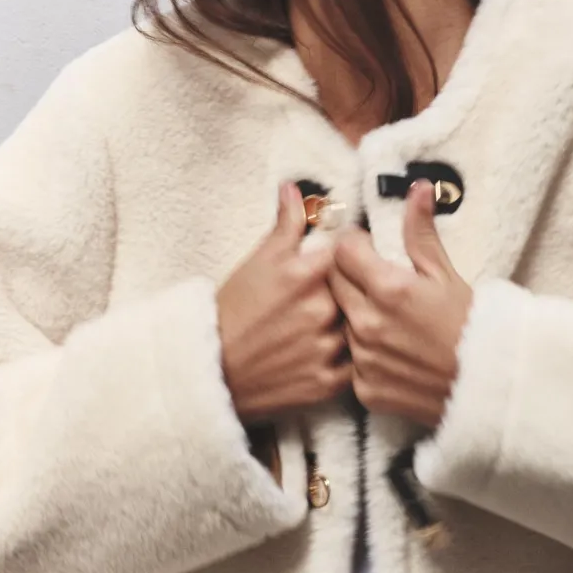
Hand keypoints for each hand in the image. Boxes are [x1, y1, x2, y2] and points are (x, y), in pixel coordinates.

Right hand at [217, 183, 350, 422]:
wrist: (211, 370)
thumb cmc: (233, 312)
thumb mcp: (258, 261)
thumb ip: (286, 224)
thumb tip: (295, 188)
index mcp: (307, 273)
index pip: (352, 253)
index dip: (350, 257)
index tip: (345, 262)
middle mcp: (322, 310)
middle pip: (359, 292)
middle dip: (351, 294)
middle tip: (332, 299)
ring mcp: (326, 348)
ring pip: (361, 329)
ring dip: (352, 328)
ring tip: (326, 329)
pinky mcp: (327, 383)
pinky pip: (357, 367)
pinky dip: (349, 361)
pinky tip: (330, 354)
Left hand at [328, 181, 472, 428]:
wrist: (487, 388)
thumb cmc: (472, 328)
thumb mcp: (447, 275)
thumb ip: (421, 233)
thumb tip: (417, 190)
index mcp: (387, 289)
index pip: (341, 251)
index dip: (353, 244)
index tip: (366, 247)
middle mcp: (367, 325)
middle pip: (332, 284)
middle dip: (348, 275)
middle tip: (374, 278)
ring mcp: (364, 359)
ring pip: (340, 323)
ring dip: (354, 314)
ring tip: (388, 318)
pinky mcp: (365, 389)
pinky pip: (351, 362)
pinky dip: (365, 353)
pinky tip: (391, 350)